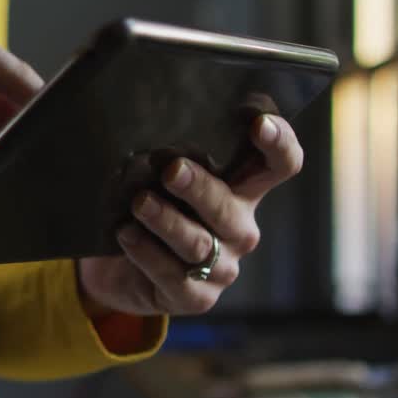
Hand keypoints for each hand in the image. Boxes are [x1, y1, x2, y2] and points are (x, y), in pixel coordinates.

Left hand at [77, 115, 304, 316]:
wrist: (115, 266)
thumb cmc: (141, 204)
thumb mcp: (153, 172)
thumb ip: (157, 141)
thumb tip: (118, 99)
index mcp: (242, 188)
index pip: (281, 163)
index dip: (279, 142)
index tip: (258, 122)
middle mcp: (239, 227)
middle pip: (231, 206)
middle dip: (201, 187)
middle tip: (171, 169)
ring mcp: (222, 266)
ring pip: (198, 243)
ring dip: (166, 221)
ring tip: (138, 203)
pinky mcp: (196, 298)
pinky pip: (174, 276)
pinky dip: (146, 254)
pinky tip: (126, 235)